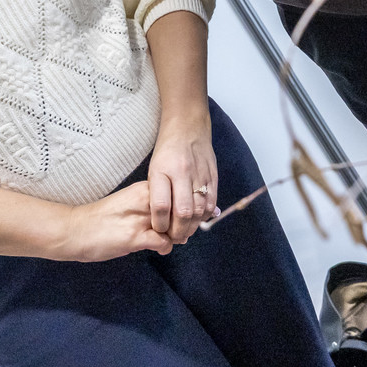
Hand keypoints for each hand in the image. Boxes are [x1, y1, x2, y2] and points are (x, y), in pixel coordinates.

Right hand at [59, 182, 172, 261]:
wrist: (74, 230)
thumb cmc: (101, 218)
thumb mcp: (128, 203)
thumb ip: (150, 207)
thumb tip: (174, 218)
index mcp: (143, 188)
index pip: (178, 194)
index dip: (182, 208)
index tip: (180, 218)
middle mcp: (144, 199)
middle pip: (179, 210)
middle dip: (183, 223)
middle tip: (179, 232)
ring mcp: (140, 218)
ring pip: (175, 226)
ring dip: (177, 236)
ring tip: (169, 240)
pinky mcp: (134, 237)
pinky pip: (164, 242)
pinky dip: (166, 247)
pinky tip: (159, 249)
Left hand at [147, 114, 218, 243]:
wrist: (188, 127)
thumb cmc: (166, 151)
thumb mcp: (154, 169)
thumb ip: (157, 194)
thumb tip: (161, 221)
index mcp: (162, 170)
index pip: (160, 206)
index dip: (159, 224)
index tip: (158, 230)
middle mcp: (182, 172)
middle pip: (183, 212)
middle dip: (178, 231)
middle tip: (173, 238)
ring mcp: (200, 174)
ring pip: (199, 210)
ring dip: (192, 227)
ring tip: (185, 232)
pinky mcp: (213, 175)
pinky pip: (211, 202)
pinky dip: (205, 216)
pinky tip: (198, 220)